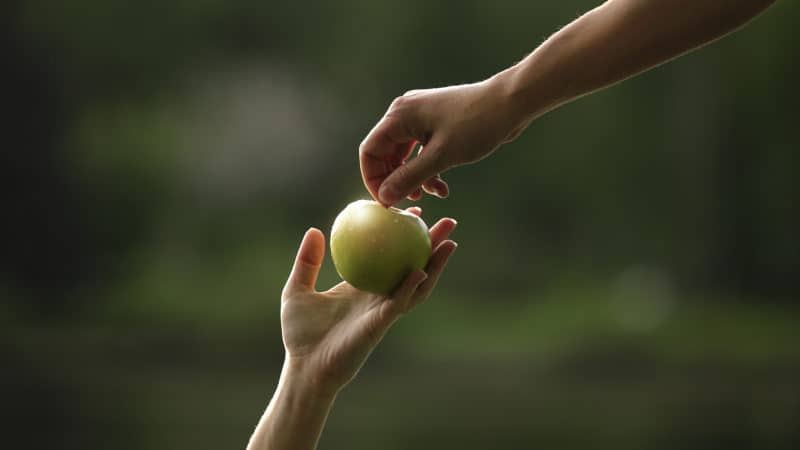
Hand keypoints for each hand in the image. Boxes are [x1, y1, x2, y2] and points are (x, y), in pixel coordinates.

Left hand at [280, 207, 457, 392]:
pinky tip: (419, 269)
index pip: (390, 256)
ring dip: (436, 265)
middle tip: (448, 223)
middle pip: (414, 265)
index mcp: (363, 285)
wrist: (305, 367)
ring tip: (450, 243)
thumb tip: (315, 230)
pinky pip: (399, 303)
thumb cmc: (300, 334)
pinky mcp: (380, 325)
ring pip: (418, 285)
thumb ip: (307, 262)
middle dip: (433, 246)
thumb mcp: (298, 290)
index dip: (403, 234)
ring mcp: (383, 311)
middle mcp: (379, 296)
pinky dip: (411, 286)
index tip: (411, 212)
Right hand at [359, 76, 527, 205]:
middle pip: (384, 154)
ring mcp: (420, 118)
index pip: (370, 151)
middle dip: (395, 180)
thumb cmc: (476, 125)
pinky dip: (427, 170)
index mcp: (400, 116)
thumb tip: (384, 197)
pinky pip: (420, 152)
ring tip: (429, 195)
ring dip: (413, 178)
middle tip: (408, 202)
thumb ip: (410, 177)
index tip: (386, 202)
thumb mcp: (441, 156)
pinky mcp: (435, 124)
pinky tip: (442, 187)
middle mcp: (405, 113)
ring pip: (404, 155)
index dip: (373, 179)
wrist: (511, 103)